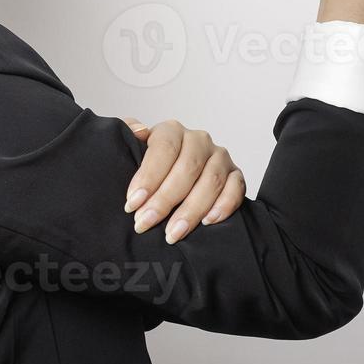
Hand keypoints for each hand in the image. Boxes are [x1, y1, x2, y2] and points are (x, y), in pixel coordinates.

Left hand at [120, 118, 244, 243]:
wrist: (172, 173)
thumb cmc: (150, 165)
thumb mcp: (132, 147)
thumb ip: (127, 134)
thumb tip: (138, 131)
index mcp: (172, 130)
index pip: (164, 148)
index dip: (149, 176)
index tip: (132, 203)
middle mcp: (198, 140)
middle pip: (187, 168)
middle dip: (164, 200)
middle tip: (145, 223)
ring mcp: (219, 157)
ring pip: (210, 181)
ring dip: (191, 210)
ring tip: (172, 233)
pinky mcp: (235, 175)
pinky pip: (236, 188)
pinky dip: (224, 206)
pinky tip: (207, 222)